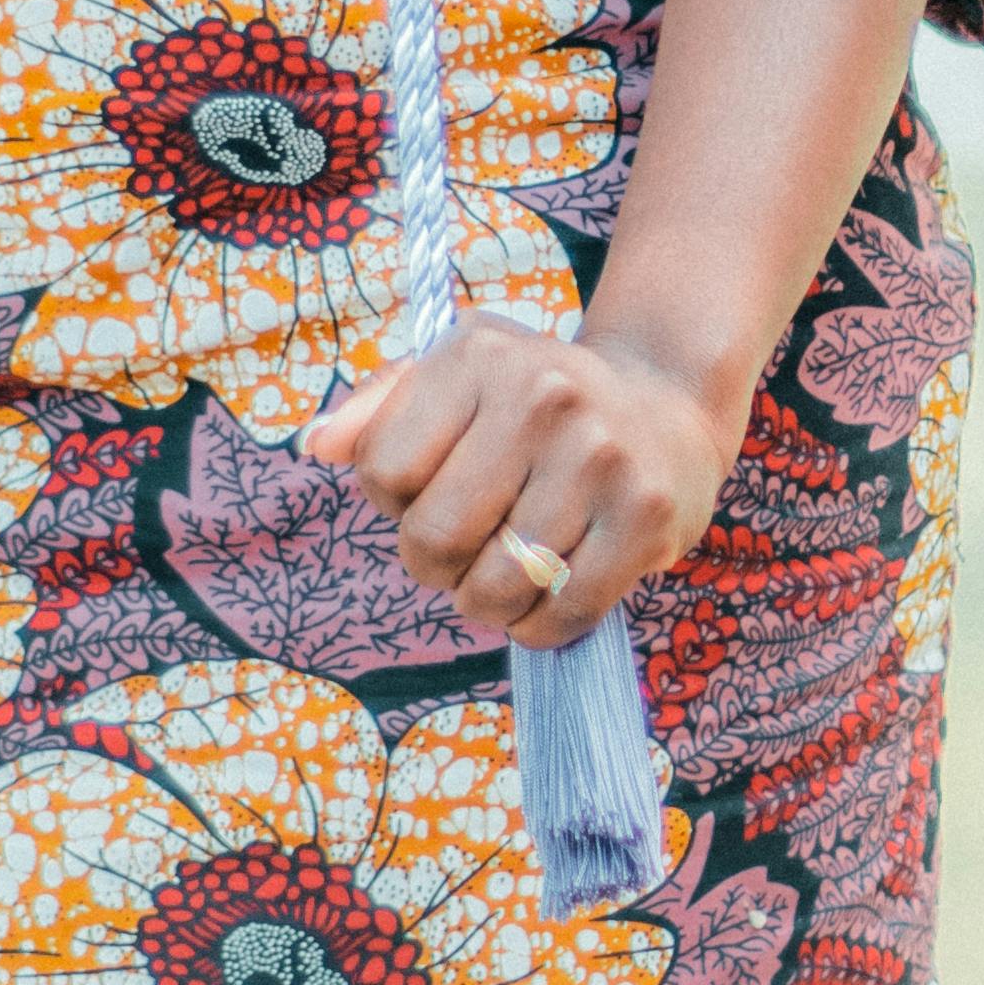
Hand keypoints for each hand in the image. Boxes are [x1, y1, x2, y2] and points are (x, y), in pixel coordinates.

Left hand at [308, 313, 735, 651]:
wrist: (668, 403)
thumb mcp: (457, 374)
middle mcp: (542, 396)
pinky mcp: (645, 516)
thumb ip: (379, 408)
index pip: (382, 472)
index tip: (431, 491)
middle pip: (433, 539)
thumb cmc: (536, 400)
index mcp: (478, 356)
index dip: (393, 503)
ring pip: (496, 588)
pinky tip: (549, 597)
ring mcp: (600, 456)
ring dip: (488, 604)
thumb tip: (315, 445)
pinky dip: (540, 628)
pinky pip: (562, 614)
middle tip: (466, 551)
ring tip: (508, 574)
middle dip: (436, 566)